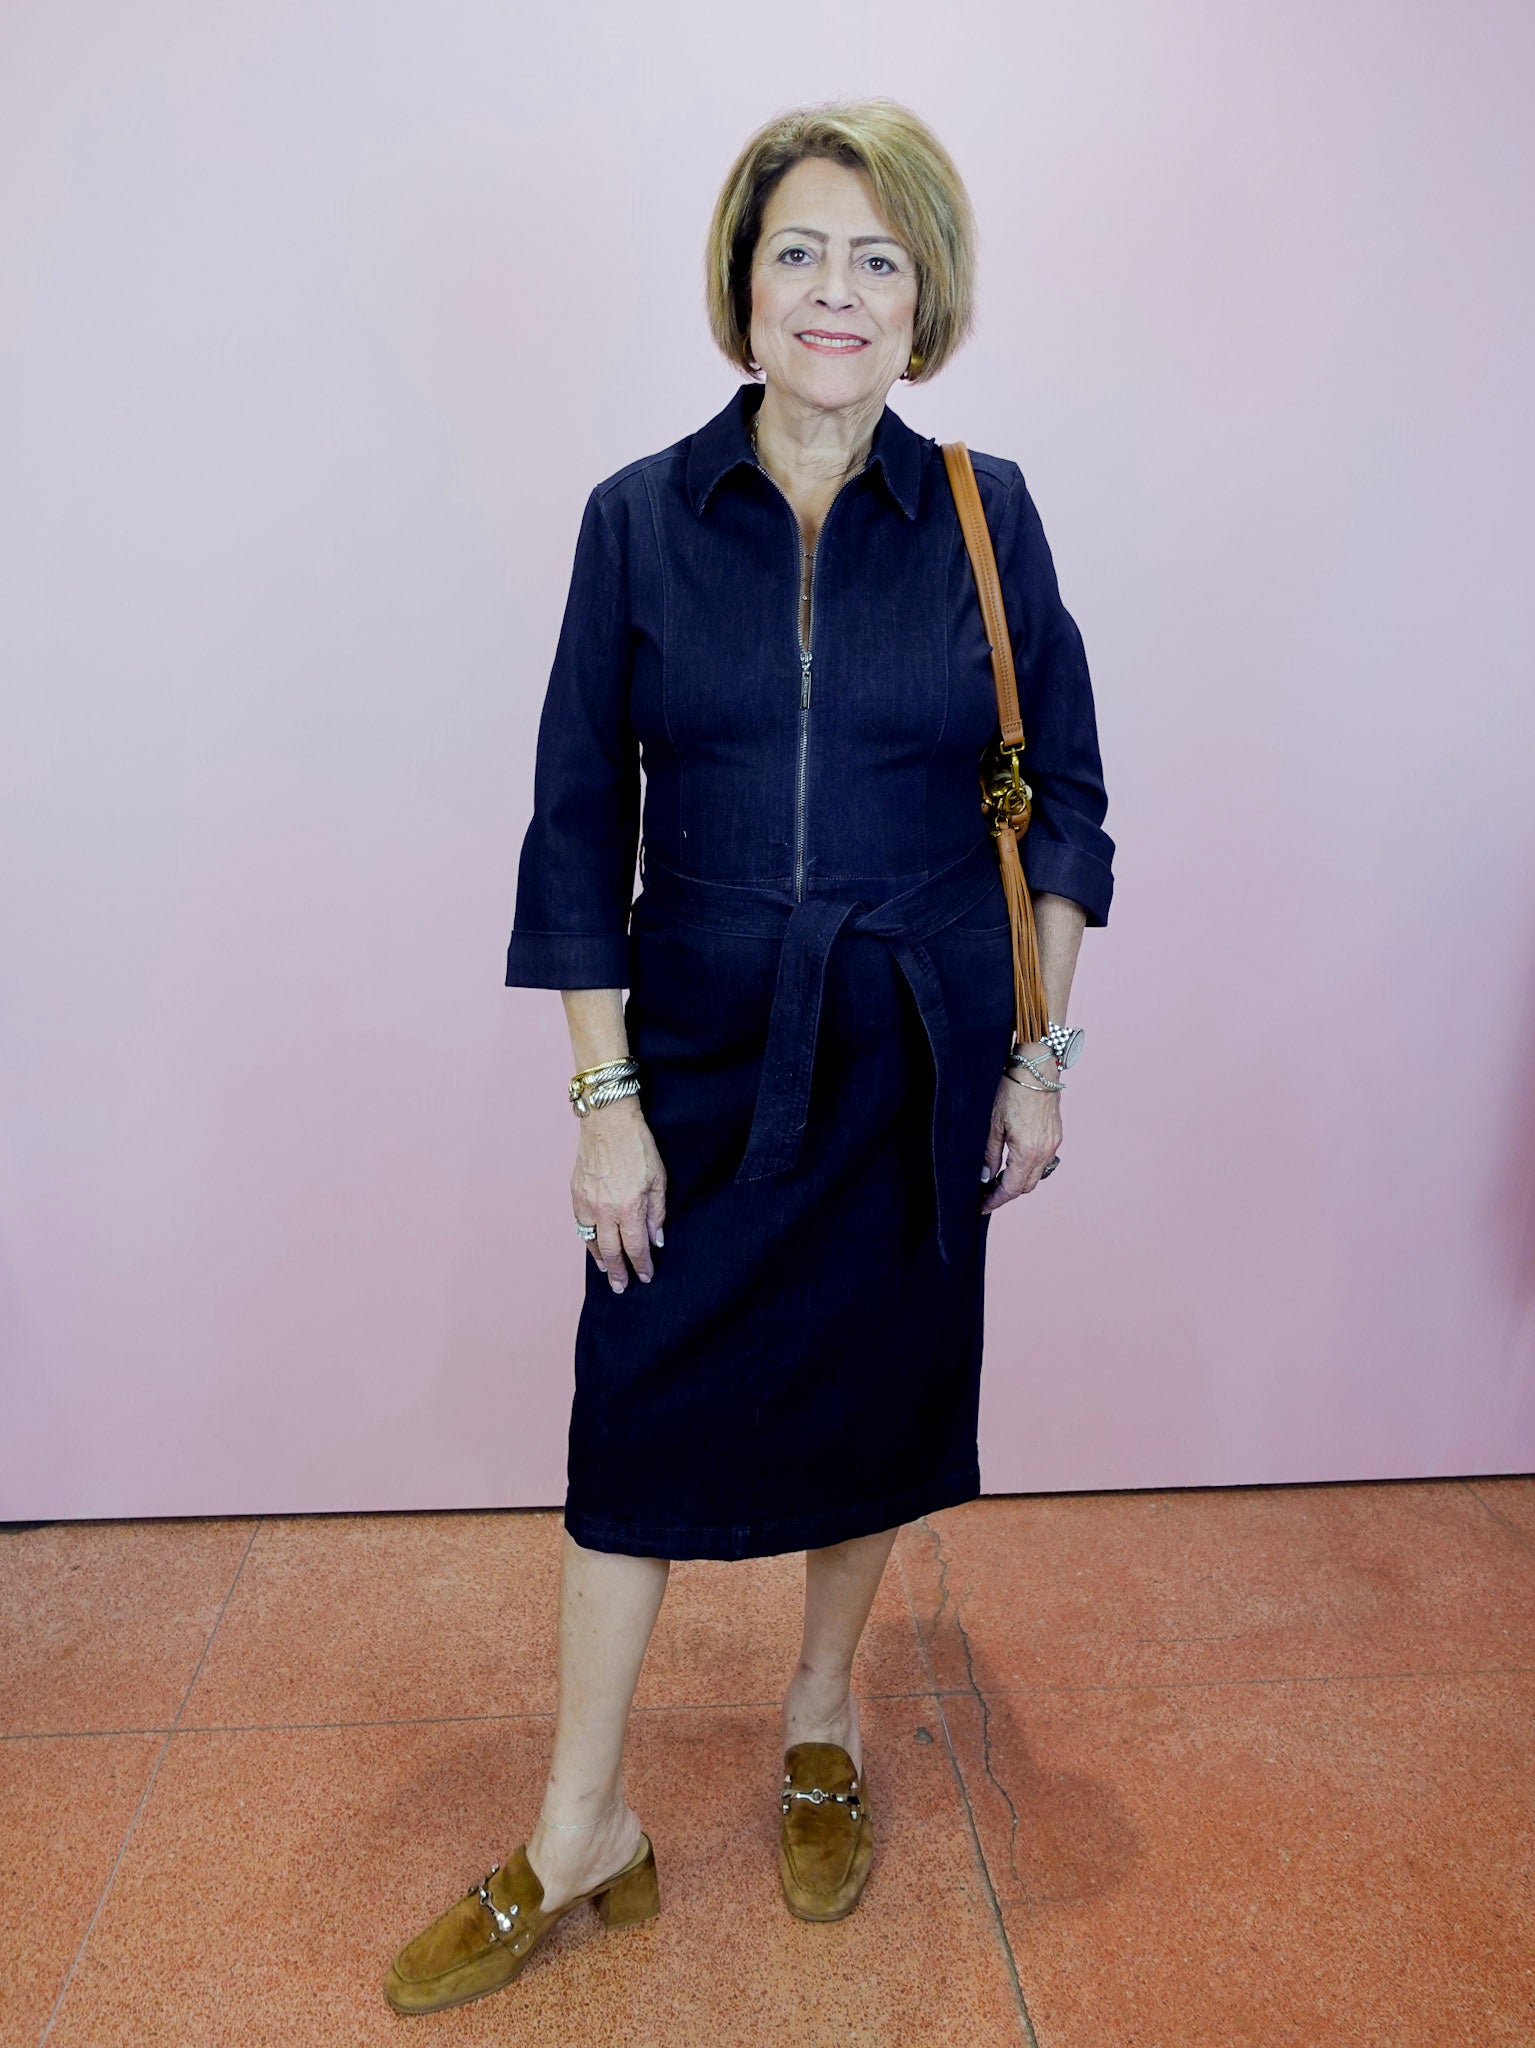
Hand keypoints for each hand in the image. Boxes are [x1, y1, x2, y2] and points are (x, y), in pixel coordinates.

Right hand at [572, 1096, 666, 1292]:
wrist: (608, 1121)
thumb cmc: (637, 1145)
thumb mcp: (659, 1179)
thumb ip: (657, 1212)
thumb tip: (656, 1239)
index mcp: (629, 1207)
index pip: (636, 1247)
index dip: (641, 1265)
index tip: (645, 1277)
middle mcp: (606, 1210)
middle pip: (612, 1252)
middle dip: (619, 1272)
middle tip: (622, 1287)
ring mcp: (587, 1203)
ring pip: (593, 1242)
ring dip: (601, 1259)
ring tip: (608, 1271)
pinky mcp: (576, 1194)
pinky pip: (581, 1225)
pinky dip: (588, 1239)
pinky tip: (594, 1244)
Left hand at [981, 1063, 1061, 1211]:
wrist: (1035, 1067)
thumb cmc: (1011, 1090)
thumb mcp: (992, 1124)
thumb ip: (989, 1154)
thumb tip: (985, 1177)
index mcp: (1028, 1152)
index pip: (1011, 1188)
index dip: (996, 1200)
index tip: (983, 1206)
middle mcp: (1045, 1151)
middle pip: (1026, 1186)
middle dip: (1006, 1193)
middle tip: (987, 1193)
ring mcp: (1054, 1143)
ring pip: (1036, 1174)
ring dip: (1019, 1180)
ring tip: (998, 1178)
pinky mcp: (1056, 1134)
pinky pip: (1044, 1160)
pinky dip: (1029, 1166)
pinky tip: (1014, 1160)